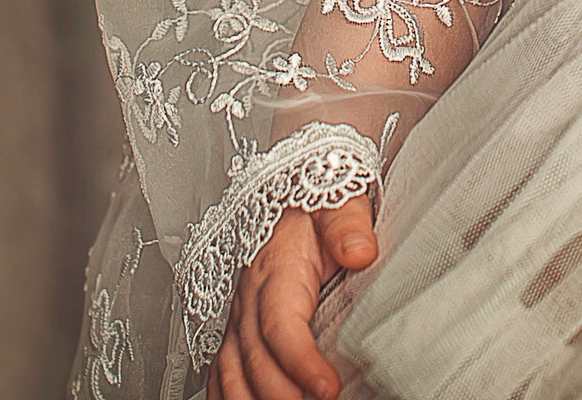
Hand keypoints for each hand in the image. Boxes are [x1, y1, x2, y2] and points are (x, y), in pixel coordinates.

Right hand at [206, 197, 376, 399]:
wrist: (288, 201)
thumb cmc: (315, 209)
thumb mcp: (339, 203)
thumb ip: (348, 225)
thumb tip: (360, 250)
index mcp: (275, 268)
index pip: (280, 323)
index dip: (300, 361)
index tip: (329, 388)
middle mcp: (248, 297)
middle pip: (254, 358)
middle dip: (281, 395)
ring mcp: (238, 318)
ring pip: (230, 372)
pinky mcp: (235, 331)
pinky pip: (221, 372)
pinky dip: (229, 397)